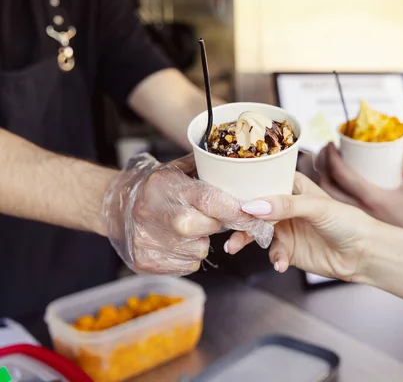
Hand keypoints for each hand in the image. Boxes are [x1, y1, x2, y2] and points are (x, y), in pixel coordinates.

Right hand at [102, 153, 272, 275]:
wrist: (117, 206)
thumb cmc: (157, 186)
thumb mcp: (178, 169)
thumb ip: (209, 170)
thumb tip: (248, 169)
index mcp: (166, 186)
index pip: (210, 200)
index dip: (236, 209)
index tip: (254, 213)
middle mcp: (155, 213)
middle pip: (206, 228)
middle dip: (216, 224)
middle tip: (209, 216)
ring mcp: (148, 240)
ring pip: (199, 250)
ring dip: (202, 241)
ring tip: (187, 228)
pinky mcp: (145, 261)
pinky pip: (187, 264)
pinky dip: (188, 255)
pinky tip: (177, 241)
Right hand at [226, 173, 378, 280]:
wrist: (364, 254)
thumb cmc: (348, 221)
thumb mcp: (316, 207)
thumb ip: (285, 205)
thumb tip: (254, 205)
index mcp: (293, 186)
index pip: (262, 181)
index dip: (243, 187)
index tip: (226, 194)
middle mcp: (286, 206)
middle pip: (254, 208)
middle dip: (238, 217)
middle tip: (224, 224)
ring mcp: (286, 228)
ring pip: (257, 232)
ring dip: (245, 239)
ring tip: (235, 248)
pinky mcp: (289, 250)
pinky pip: (272, 252)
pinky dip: (273, 258)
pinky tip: (280, 263)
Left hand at [303, 134, 402, 239]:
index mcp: (371, 199)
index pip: (342, 174)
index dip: (331, 156)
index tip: (330, 144)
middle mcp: (357, 211)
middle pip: (326, 186)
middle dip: (320, 165)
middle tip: (324, 151)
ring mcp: (353, 220)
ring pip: (326, 198)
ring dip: (321, 179)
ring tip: (324, 164)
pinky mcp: (353, 226)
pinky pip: (332, 207)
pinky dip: (326, 193)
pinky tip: (330, 184)